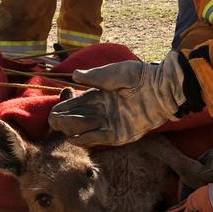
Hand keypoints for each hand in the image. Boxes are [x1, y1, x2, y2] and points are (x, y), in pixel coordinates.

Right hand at [48, 51, 186, 145]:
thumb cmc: (139, 76)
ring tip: (58, 126)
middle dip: (65, 119)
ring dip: (73, 127)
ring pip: (88, 128)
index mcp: (103, 96)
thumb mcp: (113, 73)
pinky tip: (73, 138)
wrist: (160, 88)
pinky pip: (101, 138)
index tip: (53, 110)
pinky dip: (87, 139)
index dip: (66, 106)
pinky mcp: (122, 135)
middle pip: (81, 117)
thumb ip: (94, 77)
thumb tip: (74, 75)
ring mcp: (113, 124)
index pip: (80, 103)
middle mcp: (106, 111)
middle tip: (52, 120)